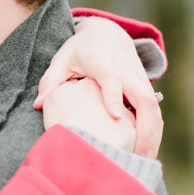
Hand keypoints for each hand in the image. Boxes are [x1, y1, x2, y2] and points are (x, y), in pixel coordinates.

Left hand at [34, 17, 161, 156]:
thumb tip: (39, 104)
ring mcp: (139, 79)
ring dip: (153, 135)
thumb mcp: (61, 59)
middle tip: (136, 155)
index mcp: (102, 62)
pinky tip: (144, 151)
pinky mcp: (145, 87)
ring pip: (154, 107)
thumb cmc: (79, 49)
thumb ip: (50, 81)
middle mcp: (126, 71)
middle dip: (145, 128)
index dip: (114, 97)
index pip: (112, 79)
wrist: (108, 33)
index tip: (115, 118)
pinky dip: (153, 131)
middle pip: (145, 98)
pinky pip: (154, 110)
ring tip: (142, 161)